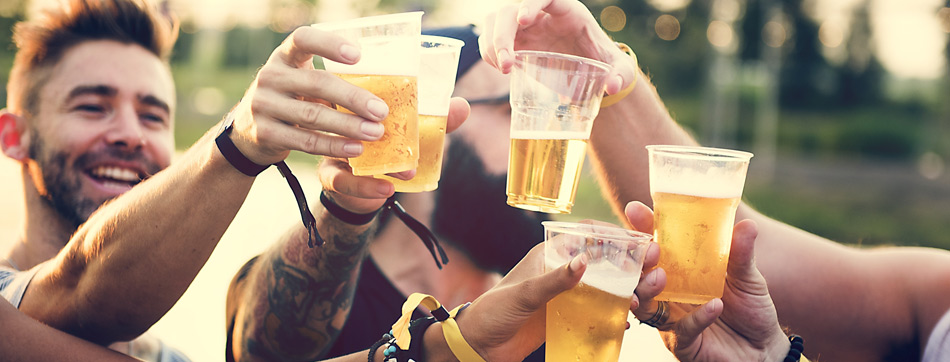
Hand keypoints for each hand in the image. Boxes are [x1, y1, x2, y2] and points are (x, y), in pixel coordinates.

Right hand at [227, 26, 390, 164]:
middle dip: (353, 98)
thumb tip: (380, 92)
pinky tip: (356, 148)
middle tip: (381, 110)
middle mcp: (270, 76)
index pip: (303, 39)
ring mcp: (264, 105)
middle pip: (316, 83)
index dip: (329, 44)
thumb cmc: (291, 98)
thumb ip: (329, 78)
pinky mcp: (265, 133)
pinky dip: (333, 146)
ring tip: (375, 132)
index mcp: (284, 57)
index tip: (357, 55)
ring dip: (349, 125)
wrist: (248, 131)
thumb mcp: (301, 80)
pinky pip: (306, 141)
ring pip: (313, 115)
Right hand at [317, 97, 470, 212]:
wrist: (361, 188)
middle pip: (342, 115)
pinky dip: (367, 187)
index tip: (392, 95)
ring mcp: (331, 148)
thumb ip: (435, 122)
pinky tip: (387, 189)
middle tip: (389, 127)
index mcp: (356, 103)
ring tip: (405, 170)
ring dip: (373, 156)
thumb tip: (463, 106)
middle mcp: (339, 121)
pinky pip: (343, 181)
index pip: (356, 88)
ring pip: (342, 148)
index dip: (367, 88)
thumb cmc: (388, 149)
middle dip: (367, 120)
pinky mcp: (330, 175)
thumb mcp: (410, 134)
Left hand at [454, 217, 658, 361]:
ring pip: (609, 284)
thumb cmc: (495, 311)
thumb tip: (585, 261)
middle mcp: (564, 269)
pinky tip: (629, 317)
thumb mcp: (525, 294)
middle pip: (607, 259)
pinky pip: (601, 308)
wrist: (480, 345)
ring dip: (630, 288)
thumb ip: (555, 280)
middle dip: (633, 264)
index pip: (589, 234)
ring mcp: (569, 292)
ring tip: (643, 297)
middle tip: (654, 270)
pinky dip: (617, 310)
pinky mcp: (571, 314)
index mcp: (551, 253)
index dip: (617, 235)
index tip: (642, 241)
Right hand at [480, 0, 637, 93]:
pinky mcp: (515, 39)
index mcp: (568, 11)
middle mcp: (543, 13)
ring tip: (504, 69)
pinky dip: (490, 52)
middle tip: (507, 64)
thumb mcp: (618, 67)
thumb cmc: (604, 61)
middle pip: (511, 9)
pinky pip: (492, 36)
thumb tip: (612, 85)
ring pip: (496, 20)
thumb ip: (622, 74)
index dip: (530, 4)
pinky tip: (502, 68)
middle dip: (503, 34)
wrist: (590, 68)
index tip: (523, 22)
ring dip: (491, 43)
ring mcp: (526, 25)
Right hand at [630, 200, 790, 361]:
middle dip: (637, 262)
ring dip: (649, 289)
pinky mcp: (683, 343)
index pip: (653, 246)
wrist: (764, 348)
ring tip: (663, 277)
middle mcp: (668, 293)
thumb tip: (748, 225)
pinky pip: (682, 330)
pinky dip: (696, 318)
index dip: (642, 228)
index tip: (635, 209)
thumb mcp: (747, 277)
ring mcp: (671, 319)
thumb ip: (741, 254)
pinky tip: (714, 306)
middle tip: (651, 250)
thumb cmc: (751, 309)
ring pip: (645, 305)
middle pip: (638, 275)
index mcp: (678, 270)